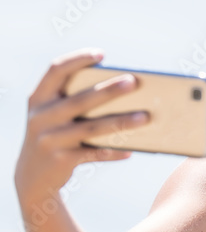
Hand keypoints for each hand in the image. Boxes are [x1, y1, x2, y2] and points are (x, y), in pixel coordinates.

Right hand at [14, 48, 149, 203]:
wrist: (33, 177)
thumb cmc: (54, 137)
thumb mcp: (53, 116)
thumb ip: (74, 102)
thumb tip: (120, 92)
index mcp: (39, 98)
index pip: (56, 70)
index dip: (78, 59)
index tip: (102, 54)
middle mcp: (41, 116)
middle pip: (80, 99)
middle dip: (108, 90)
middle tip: (133, 82)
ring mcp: (50, 139)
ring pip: (91, 128)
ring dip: (121, 122)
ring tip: (145, 117)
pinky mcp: (61, 160)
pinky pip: (94, 153)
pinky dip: (114, 151)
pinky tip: (131, 149)